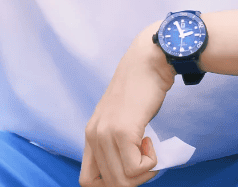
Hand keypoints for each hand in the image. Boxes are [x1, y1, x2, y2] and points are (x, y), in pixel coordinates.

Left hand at [79, 24, 175, 186]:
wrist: (148, 62)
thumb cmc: (142, 89)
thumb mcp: (121, 118)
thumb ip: (116, 141)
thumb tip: (128, 171)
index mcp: (91, 134)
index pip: (88, 180)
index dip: (112, 182)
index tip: (130, 168)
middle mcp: (94, 135)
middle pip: (110, 184)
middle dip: (134, 180)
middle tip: (145, 158)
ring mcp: (106, 134)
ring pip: (123, 181)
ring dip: (143, 173)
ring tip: (148, 148)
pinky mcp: (123, 131)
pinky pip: (136, 168)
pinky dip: (150, 162)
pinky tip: (149, 140)